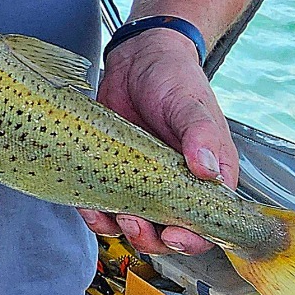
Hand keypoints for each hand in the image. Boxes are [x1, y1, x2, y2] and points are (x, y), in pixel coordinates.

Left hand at [81, 29, 237, 254]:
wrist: (138, 57)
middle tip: (132, 220)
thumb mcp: (190, 104)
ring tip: (108, 214)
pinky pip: (103, 202)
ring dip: (120, 228)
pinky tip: (86, 204)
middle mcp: (174, 185)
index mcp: (207, 177)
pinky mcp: (111, 169)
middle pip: (166, 233)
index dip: (191, 237)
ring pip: (133, 223)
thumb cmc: (174, 79)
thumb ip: (201, 135)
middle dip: (149, 237)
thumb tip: (208, 169)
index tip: (172, 234)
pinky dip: (94, 210)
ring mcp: (141, 179)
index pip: (206, 223)